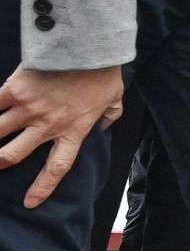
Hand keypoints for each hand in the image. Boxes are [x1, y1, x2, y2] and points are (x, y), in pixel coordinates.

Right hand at [0, 64, 124, 207]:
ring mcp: (28, 108)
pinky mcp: (14, 90)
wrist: (89, 47)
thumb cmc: (102, 72)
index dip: (43, 187)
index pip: (57, 167)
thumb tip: (106, 125)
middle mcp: (47, 125)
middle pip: (13, 155)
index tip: (29, 203)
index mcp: (73, 130)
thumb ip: (109, 116)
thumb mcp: (115, 99)